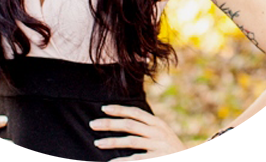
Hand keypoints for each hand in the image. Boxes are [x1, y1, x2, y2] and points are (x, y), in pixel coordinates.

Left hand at [89, 104, 205, 160]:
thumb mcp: (162, 132)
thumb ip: (146, 125)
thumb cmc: (172, 147)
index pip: (135, 112)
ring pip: (130, 141)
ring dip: (111, 142)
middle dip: (109, 124)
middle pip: (129, 124)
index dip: (119, 109)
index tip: (103, 109)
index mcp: (157, 123)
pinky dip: (121, 161)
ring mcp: (158, 146)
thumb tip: (125, 117)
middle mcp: (157, 132)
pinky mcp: (158, 160)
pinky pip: (136, 160)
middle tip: (92, 124)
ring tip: (97, 143)